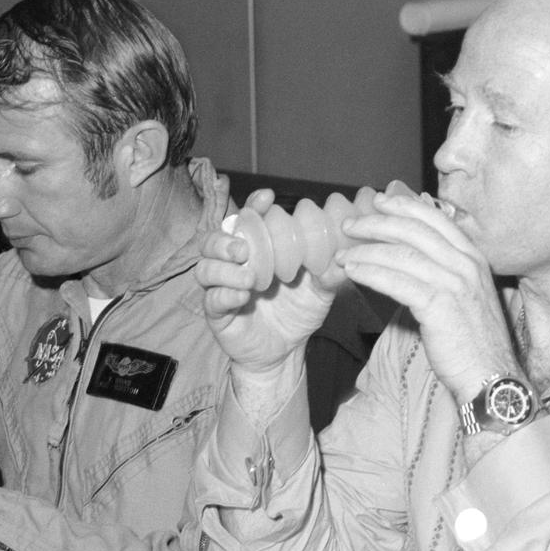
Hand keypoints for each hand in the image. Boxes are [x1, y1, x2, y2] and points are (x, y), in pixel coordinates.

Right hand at [196, 189, 342, 375]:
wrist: (286, 352)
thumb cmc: (298, 313)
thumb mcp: (320, 292)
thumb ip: (330, 274)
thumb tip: (344, 258)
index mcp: (258, 250)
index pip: (247, 220)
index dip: (253, 207)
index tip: (267, 198)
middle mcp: (235, 265)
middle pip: (213, 240)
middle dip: (226, 239)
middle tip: (245, 248)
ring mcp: (223, 288)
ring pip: (205, 268)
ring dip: (224, 269)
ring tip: (249, 277)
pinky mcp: (217, 314)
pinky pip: (211, 299)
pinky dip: (225, 294)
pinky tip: (243, 296)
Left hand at [337, 192, 518, 402]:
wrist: (491, 375)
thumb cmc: (475, 340)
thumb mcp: (467, 294)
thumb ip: (446, 271)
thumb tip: (411, 255)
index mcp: (474, 257)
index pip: (435, 218)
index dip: (404, 206)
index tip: (380, 202)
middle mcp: (466, 264)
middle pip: (414, 230)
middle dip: (378, 223)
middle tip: (351, 224)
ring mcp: (454, 283)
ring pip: (401, 254)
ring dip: (367, 251)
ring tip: (344, 254)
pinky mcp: (438, 305)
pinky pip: (396, 281)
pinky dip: (370, 272)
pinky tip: (354, 272)